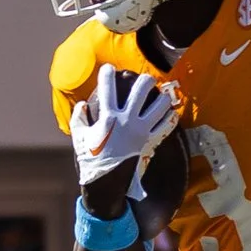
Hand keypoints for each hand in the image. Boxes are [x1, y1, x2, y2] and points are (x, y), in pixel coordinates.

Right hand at [69, 64, 175, 195]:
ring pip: (160, 106)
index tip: (109, 68)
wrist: (106, 183)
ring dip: (162, 98)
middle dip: (145, 80)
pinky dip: (170, 118)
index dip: (107, 74)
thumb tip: (82, 104)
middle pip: (142, 90)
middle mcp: (127, 120)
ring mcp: (141, 131)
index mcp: (108, 117)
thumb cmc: (90, 159)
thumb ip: (78, 118)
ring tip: (162, 94)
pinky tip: (171, 113)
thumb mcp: (79, 137)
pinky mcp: (149, 142)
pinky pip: (165, 127)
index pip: (108, 88)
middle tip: (146, 79)